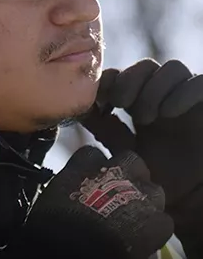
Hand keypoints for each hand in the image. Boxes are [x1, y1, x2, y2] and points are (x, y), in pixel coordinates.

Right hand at [0, 146, 173, 258]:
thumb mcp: (55, 194)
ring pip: (152, 188)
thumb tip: (78, 193)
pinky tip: (144, 238)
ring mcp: (138, 193)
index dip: (95, 168)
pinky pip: (162, 220)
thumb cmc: (54, 225)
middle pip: (130, 161)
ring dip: (144, 199)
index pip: (93, 154)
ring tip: (134, 216)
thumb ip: (71, 184)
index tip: (93, 180)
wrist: (72, 247)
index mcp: (85, 164)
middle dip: (128, 174)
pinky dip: (155, 228)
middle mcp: (115, 171)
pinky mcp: (156, 220)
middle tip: (119, 193)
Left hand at [81, 59, 202, 257]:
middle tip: (120, 103)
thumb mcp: (125, 152)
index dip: (109, 79)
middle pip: (145, 66)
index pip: (124, 75)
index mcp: (141, 105)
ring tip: (144, 118)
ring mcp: (186, 100)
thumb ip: (105, 130)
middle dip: (128, 80)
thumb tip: (79, 110)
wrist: (191, 203)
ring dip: (153, 88)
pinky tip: (168, 113)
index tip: (98, 100)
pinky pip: (199, 82)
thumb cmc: (158, 180)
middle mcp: (164, 98)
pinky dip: (182, 92)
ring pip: (171, 69)